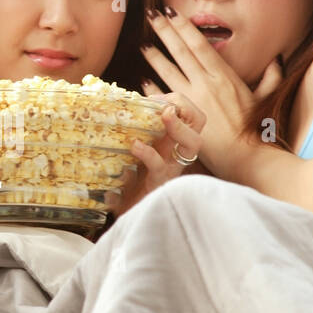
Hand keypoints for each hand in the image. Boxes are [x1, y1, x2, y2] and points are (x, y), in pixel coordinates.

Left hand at [111, 91, 205, 215]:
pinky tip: (135, 146)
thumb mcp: (130, 151)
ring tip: (164, 115)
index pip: (191, 114)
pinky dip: (148, 153)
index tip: (155, 99)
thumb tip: (112, 105)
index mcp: (172, 141)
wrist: (127, 212)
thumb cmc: (130, 180)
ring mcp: (172, 168)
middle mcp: (177, 152)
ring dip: (179, 126)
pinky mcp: (159, 184)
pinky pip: (160, 166)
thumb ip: (129, 133)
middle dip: (185, 107)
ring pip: (193, 144)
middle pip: (199, 122)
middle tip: (165, 105)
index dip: (179, 101)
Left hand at [141, 7, 283, 178]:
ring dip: (154, 57)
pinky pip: (162, 98)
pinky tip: (143, 80)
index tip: (171, 12)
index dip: (184, 27)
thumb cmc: (256, 129)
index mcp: (224, 76)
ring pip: (167, 72)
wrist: (244, 157)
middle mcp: (206, 83)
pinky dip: (151, 89)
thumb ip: (271, 77)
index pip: (200, 45)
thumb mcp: (265, 99)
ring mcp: (192, 100)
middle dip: (164, 31)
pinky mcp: (183, 117)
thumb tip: (277, 60)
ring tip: (142, 44)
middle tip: (150, 14)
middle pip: (180, 52)